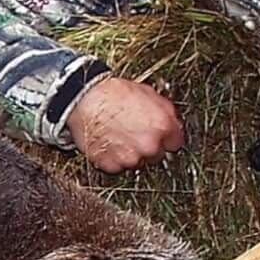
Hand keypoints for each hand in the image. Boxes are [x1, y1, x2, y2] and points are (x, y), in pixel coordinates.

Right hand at [65, 77, 184, 171]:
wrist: (84, 100)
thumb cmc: (112, 94)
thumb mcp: (147, 93)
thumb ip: (165, 112)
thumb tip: (172, 123)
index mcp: (162, 126)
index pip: (176, 143)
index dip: (166, 138)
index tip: (161, 136)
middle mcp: (149, 145)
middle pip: (157, 155)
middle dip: (148, 146)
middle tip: (133, 132)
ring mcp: (130, 158)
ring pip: (137, 162)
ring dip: (131, 153)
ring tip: (118, 135)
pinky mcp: (112, 166)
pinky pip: (118, 166)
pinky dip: (114, 158)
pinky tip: (109, 142)